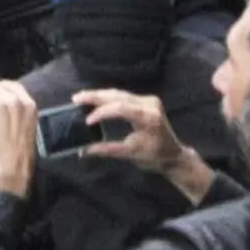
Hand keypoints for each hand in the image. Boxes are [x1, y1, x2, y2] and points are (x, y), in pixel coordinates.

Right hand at [73, 88, 214, 201]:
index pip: (121, 108)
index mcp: (149, 118)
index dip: (102, 112)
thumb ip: (106, 149)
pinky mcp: (146, 100)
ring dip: (100, 95)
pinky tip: (95, 99)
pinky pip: (124, 96)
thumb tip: (83, 151)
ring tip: (81, 97)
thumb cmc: (154, 156)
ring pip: (120, 93)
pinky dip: (108, 98)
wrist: (173, 154)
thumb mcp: (129, 154)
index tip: (87, 121)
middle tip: (76, 98)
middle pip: (118, 96)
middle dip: (96, 97)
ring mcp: (149, 100)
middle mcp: (150, 104)